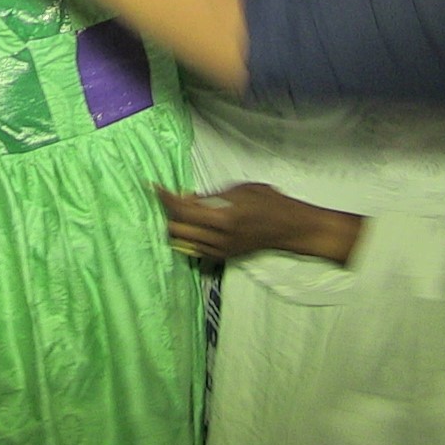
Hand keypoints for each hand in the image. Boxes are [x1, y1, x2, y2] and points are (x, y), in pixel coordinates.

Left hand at [156, 183, 364, 264]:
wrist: (288, 227)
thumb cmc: (269, 202)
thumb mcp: (239, 190)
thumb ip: (210, 196)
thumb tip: (185, 197)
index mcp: (223, 218)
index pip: (182, 211)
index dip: (165, 198)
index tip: (155, 187)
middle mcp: (218, 238)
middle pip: (175, 229)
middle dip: (168, 213)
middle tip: (168, 197)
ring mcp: (219, 250)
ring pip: (181, 241)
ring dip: (176, 224)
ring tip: (178, 208)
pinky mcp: (221, 256)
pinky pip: (192, 248)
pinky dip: (186, 235)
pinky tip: (191, 222)